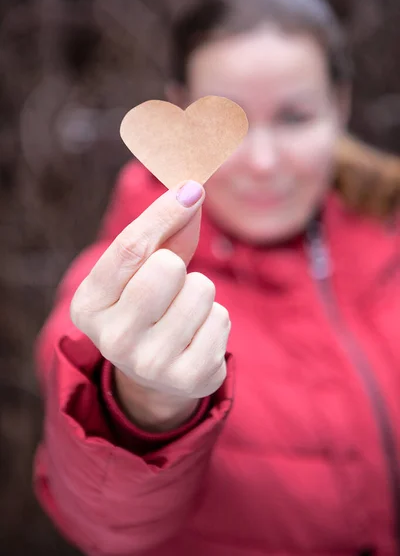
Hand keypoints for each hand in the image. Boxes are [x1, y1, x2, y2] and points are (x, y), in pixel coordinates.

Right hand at [70, 181, 229, 429]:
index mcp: (88, 307)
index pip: (129, 247)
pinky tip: (196, 337)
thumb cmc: (148, 307)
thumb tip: (192, 189)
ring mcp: (151, 364)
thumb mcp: (141, 270)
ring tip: (183, 314)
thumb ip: (162, 230)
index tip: (191, 188)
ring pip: (201, 289)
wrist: (157, 374)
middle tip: (170, 287)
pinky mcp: (190, 378)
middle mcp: (113, 340)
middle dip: (178, 266)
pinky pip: (221, 318)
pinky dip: (215, 319)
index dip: (164, 212)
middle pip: (167, 267)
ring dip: (199, 293)